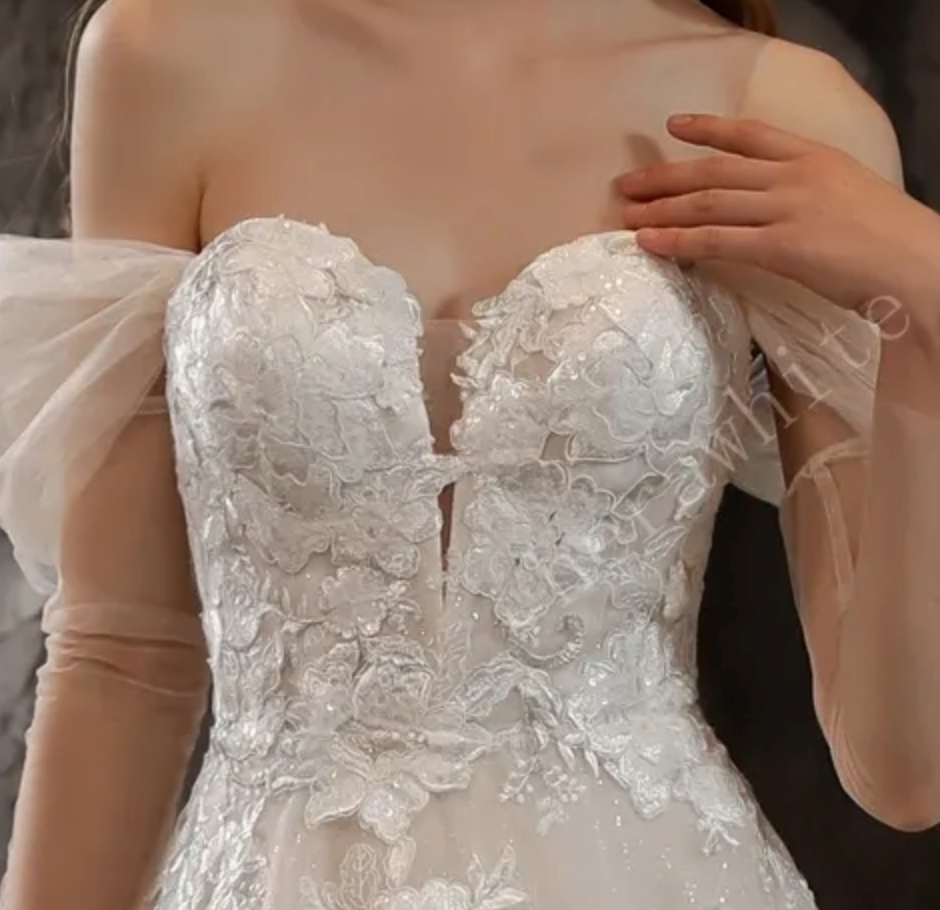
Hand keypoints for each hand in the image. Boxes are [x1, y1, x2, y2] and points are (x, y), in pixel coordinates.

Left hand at [619, 114, 939, 324]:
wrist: (917, 263)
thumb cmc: (889, 238)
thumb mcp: (848, 195)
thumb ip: (807, 192)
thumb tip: (769, 207)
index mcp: (814, 157)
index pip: (751, 134)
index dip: (708, 129)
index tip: (673, 126)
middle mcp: (794, 176)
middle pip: (714, 171)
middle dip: (665, 178)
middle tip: (627, 185)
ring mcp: (786, 209)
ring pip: (707, 204)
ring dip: (662, 210)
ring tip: (627, 216)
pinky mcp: (781, 246)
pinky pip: (715, 242)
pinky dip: (678, 242)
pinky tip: (651, 243)